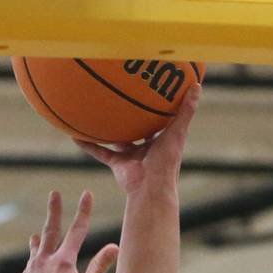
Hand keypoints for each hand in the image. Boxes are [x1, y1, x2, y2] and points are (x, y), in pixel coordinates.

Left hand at [10, 190, 118, 272]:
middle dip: (54, 211)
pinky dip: (32, 265)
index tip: (86, 194)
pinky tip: (32, 269)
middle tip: (54, 194)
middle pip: (50, 231)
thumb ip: (99, 267)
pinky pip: (28, 270)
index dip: (83, 211)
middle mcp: (44, 262)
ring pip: (35, 251)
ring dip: (39, 241)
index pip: (77, 230)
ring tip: (37, 235)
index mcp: (63, 262)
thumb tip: (115, 246)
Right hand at [76, 84, 199, 197]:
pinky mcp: (117, 163)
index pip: (161, 120)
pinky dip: (88, 145)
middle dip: (131, 117)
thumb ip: (186, 110)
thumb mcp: (178, 131)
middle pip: (138, 129)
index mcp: (162, 140)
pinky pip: (100, 152)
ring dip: (107, 130)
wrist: (150, 187)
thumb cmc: (167, 161)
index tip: (152, 90)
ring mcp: (130, 155)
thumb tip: (197, 85)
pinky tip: (75, 135)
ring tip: (95, 113)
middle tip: (121, 97)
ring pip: (116, 139)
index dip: (157, 107)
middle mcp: (146, 147)